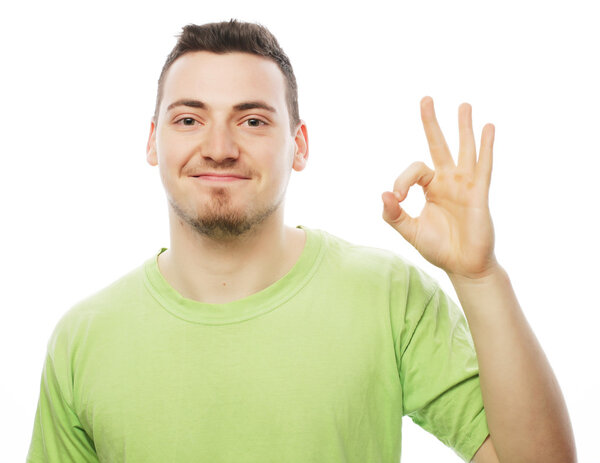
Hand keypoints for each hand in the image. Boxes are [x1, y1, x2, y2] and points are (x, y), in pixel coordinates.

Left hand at [382, 96, 497, 278]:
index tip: (396, 196)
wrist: (463, 265)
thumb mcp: (409, 230)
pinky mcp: (479, 193)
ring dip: (463, 127)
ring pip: (463, 150)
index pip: (414, 170)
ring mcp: (465, 185)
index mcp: (430, 187)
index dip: (401, 180)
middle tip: (426, 99)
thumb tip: (383, 193)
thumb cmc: (438, 247)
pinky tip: (487, 127)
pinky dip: (485, 146)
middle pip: (438, 145)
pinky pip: (483, 166)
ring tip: (464, 105)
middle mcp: (448, 181)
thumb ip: (394, 214)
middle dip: (431, 123)